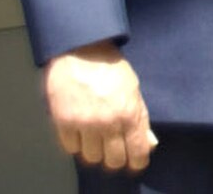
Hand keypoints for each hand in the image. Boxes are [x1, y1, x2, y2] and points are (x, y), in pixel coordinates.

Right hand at [45, 40, 154, 171]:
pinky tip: (80, 130)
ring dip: (94, 150)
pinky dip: (76, 142)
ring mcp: (83, 124)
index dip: (138, 161)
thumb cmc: (112, 68)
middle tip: (113, 148)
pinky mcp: (62, 122)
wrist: (81, 51)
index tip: (135, 161)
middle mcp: (107, 123)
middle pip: (112, 161)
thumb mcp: (134, 91)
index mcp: (129, 114)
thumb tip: (150, 144)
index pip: (137, 153)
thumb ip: (141, 120)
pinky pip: (70, 148)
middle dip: (115, 157)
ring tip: (96, 136)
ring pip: (90, 157)